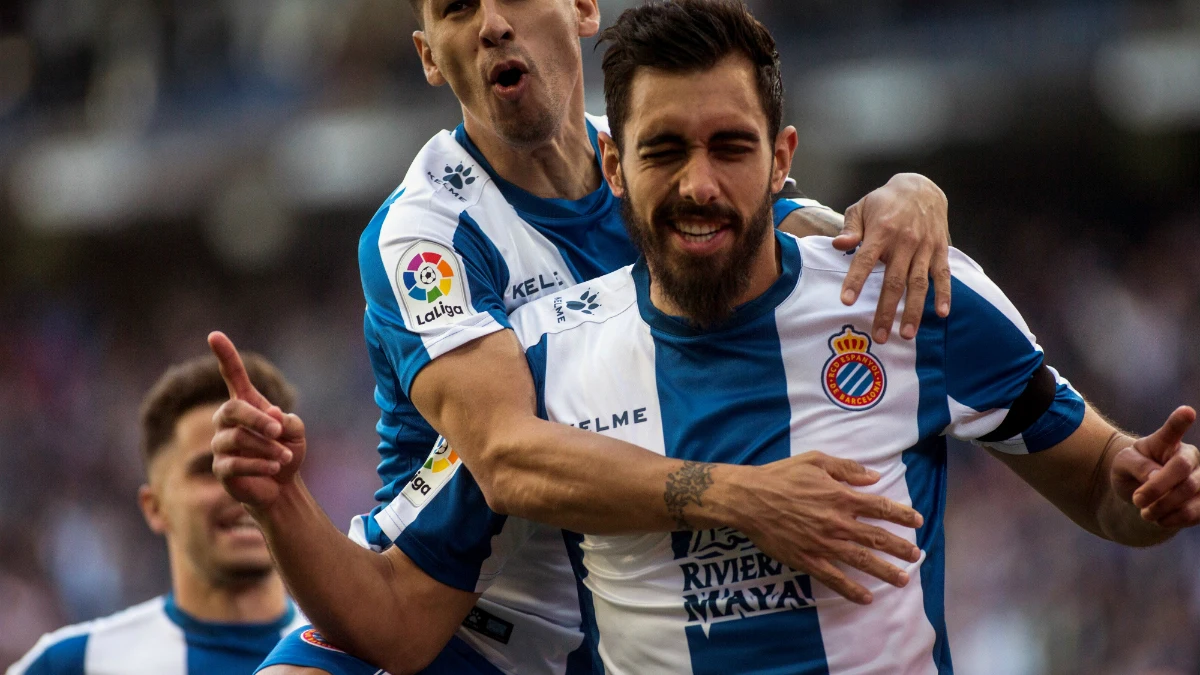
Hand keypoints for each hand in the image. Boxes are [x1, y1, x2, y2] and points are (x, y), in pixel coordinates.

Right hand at [207, 331, 306, 511]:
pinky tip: (275, 468)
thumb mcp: (296, 432)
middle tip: (279, 431)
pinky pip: (235, 463)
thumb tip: (270, 415)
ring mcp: (220, 445)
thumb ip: (287, 421)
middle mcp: (227, 421)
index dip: (225, 356)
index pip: (232, 375)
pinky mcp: (221, 469)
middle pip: (232, 409)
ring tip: (285, 457)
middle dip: (257, 419)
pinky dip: (260, 464)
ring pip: (236, 439)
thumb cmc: (286, 452)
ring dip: (266, 447)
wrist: (282, 487)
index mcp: (246, 404)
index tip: (214, 335)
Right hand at [734, 452, 923, 604]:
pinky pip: (834, 578)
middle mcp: (837, 522)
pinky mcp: (807, 559)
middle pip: (876, 537)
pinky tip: (866, 598)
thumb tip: (874, 477)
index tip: (917, 521)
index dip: (901, 514)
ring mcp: (823, 544)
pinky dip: (851, 590)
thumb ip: (846, 468)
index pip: (880, 507)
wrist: (749, 499)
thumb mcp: (815, 461)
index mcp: (841, 496)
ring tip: (903, 580)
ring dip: (885, 571)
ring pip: (861, 561)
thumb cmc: (780, 476)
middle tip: (916, 555)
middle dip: (900, 547)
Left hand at [834, 173, 950, 343]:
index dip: (856, 281)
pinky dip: (944, 294)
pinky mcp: (940, 250)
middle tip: (879, 336)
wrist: (921, 187)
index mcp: (882, 231)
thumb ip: (851, 228)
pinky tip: (941, 314)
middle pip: (894, 281)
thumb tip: (838, 245)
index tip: (847, 302)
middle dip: (886, 310)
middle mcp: (905, 242)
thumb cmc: (884, 202)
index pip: (865, 260)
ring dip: (913, 310)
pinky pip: (943, 275)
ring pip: (918, 284)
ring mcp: (925, 247)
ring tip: (906, 334)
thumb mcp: (862, 207)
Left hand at [1118, 406, 1199, 528]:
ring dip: (1165, 507)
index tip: (1186, 412)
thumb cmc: (1132, 469)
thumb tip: (1156, 477)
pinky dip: (1176, 519)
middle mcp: (1189, 456)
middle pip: (1181, 470)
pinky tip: (1161, 519)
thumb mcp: (1123, 464)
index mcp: (1166, 441)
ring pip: (1192, 492)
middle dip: (1157, 489)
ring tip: (1145, 513)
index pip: (1173, 430)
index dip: (1180, 421)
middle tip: (1137, 500)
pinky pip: (1198, 512)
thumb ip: (1138, 466)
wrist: (1140, 491)